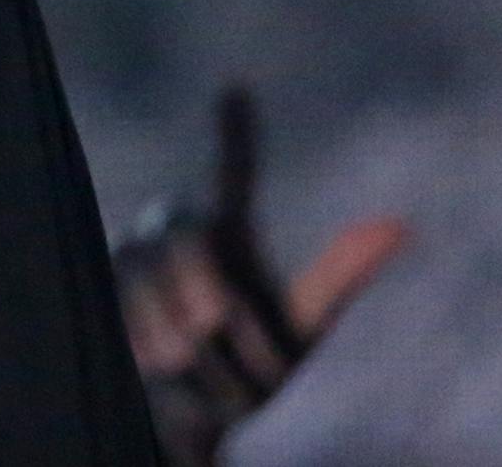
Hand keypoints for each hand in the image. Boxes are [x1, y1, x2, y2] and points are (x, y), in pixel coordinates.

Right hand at [115, 88, 409, 466]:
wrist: (190, 413)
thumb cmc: (250, 364)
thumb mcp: (300, 327)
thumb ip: (340, 273)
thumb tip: (401, 224)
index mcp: (226, 229)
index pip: (234, 174)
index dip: (237, 134)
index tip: (239, 88)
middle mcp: (173, 229)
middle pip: (191, 246)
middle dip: (210, 301)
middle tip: (215, 326)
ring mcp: (130, 257)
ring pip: (166, 297)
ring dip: (191, 354)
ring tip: (193, 364)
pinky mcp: (100, 292)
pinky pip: (134, 330)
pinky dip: (158, 366)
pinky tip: (157, 368)